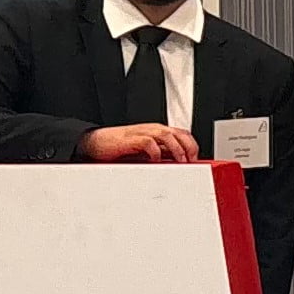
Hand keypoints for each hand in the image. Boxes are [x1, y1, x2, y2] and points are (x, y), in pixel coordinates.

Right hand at [81, 122, 200, 163]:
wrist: (96, 143)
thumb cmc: (120, 148)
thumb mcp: (146, 152)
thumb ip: (161, 154)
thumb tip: (178, 164)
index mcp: (157, 132)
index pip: (182, 134)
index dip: (192, 146)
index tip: (197, 160)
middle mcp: (152, 130)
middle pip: (178, 133)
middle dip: (189, 147)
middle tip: (192, 162)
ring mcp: (141, 133)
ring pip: (166, 135)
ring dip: (176, 149)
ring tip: (180, 162)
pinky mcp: (130, 139)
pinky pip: (148, 142)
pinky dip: (155, 151)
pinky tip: (157, 160)